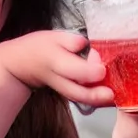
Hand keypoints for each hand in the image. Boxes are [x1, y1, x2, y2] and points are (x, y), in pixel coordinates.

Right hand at [0, 30, 115, 109]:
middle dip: (96, 95)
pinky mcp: (67, 95)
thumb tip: (89, 48)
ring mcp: (63, 90)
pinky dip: (96, 101)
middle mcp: (60, 79)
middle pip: (78, 92)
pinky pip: (82, 100)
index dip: (90, 71)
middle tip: (111, 94)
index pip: (75, 70)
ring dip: (98, 101)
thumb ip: (74, 42)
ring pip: (81, 99)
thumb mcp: (55, 36)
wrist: (22, 64)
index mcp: (56, 61)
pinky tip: (109, 98)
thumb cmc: (41, 47)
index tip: (102, 68)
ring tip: (114, 98)